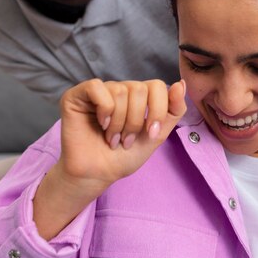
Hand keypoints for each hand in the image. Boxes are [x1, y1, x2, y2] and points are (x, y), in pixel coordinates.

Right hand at [33, 79, 186, 239]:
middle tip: (126, 140)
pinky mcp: (77, 95)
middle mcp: (120, 90)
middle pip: (139, 89)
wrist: (99, 174)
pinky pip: (97, 87)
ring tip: (112, 138)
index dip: (157, 110)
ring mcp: (99, 91)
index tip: (150, 134)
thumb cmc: (125, 156)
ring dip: (119, 122)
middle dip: (136, 121)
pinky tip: (101, 124)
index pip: (157, 85)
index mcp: (139, 97)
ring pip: (120, 91)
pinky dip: (104, 110)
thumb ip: (173, 110)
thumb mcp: (157, 135)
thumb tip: (180, 84)